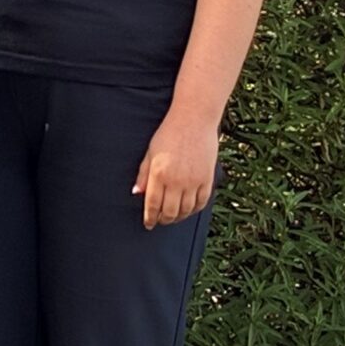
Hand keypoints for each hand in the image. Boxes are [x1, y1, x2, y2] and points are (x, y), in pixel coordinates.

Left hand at [133, 112, 219, 228]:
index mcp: (159, 174)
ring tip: (173, 217)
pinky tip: (188, 210)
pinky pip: (202, 202)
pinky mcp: (207, 179)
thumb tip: (137, 193)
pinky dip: (194, 210)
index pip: (153, 204)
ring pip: (186, 210)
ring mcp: (194, 181)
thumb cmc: (168, 134)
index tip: (148, 224)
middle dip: (164, 219)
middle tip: (160, 221)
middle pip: (170, 211)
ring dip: (179, 217)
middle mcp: (177, 180)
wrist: (194, 121)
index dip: (150, 217)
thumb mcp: (150, 153)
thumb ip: (143, 174)